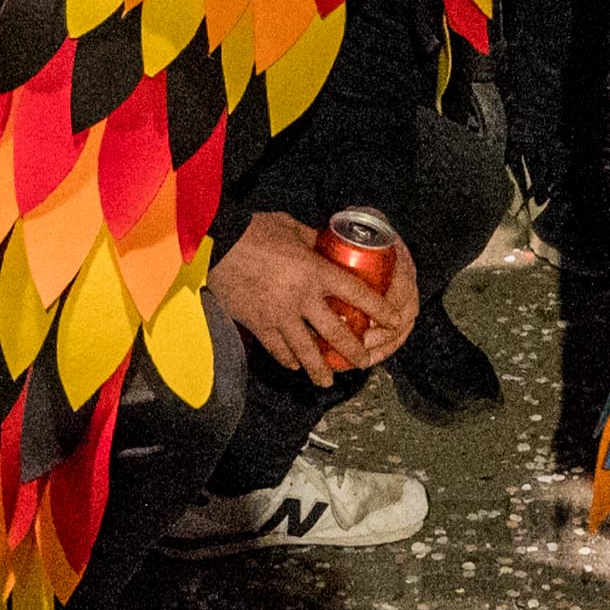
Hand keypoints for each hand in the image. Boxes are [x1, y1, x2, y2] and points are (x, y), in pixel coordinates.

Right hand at [209, 211, 418, 383]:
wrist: (215, 244)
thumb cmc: (255, 230)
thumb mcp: (292, 228)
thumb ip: (313, 240)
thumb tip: (327, 244)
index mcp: (316, 271)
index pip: (357, 294)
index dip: (379, 309)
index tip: (394, 320)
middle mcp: (303, 299)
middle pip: (336, 334)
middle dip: (353, 353)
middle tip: (363, 363)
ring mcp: (279, 316)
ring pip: (306, 352)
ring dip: (320, 370)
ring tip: (327, 381)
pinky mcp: (258, 325)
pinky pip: (277, 350)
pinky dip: (288, 359)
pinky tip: (294, 364)